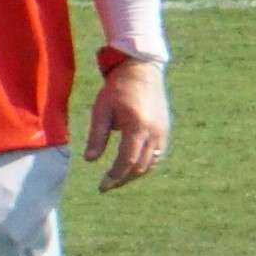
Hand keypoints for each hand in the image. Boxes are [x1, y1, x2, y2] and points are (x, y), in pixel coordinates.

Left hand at [85, 57, 169, 192]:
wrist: (141, 70)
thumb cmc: (117, 89)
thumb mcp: (101, 111)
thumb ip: (97, 136)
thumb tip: (90, 160)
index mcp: (138, 126)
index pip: (127, 160)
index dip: (115, 176)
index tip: (102, 186)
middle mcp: (154, 131)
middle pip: (141, 166)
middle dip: (123, 179)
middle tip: (106, 186)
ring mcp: (163, 130)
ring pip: (151, 163)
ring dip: (134, 174)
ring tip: (117, 180)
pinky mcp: (165, 128)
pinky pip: (158, 154)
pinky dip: (145, 165)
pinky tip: (131, 168)